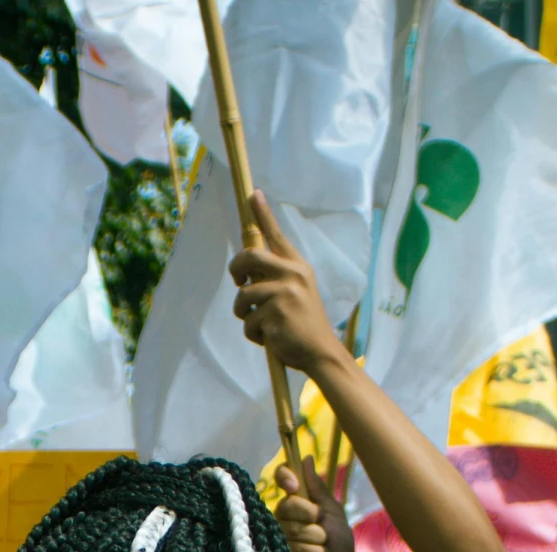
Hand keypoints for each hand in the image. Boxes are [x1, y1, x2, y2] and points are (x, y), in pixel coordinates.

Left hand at [229, 191, 349, 378]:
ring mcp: (284, 295)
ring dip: (243, 313)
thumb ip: (278, 276)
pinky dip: (253, 335)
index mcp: (298, 267)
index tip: (253, 194)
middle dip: (235, 269)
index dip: (263, 214)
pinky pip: (249, 323)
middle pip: (249, 256)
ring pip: (243, 296)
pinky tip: (270, 339)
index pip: (277, 235)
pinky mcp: (275, 316)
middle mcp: (292, 275)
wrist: (321, 352)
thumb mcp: (298, 292)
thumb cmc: (304, 323)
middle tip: (237, 283)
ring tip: (258, 323)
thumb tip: (246, 271)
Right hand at [275, 458, 351, 551]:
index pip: (282, 478)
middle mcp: (282, 516)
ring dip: (317, 541)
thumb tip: (306, 457)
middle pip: (288, 505)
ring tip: (322, 550)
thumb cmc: (338, 542)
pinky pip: (294, 550)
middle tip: (322, 529)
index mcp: (296, 501)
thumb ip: (318, 488)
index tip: (294, 485)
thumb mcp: (333, 512)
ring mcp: (277, 537)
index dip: (285, 477)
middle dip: (311, 518)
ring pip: (293, 530)